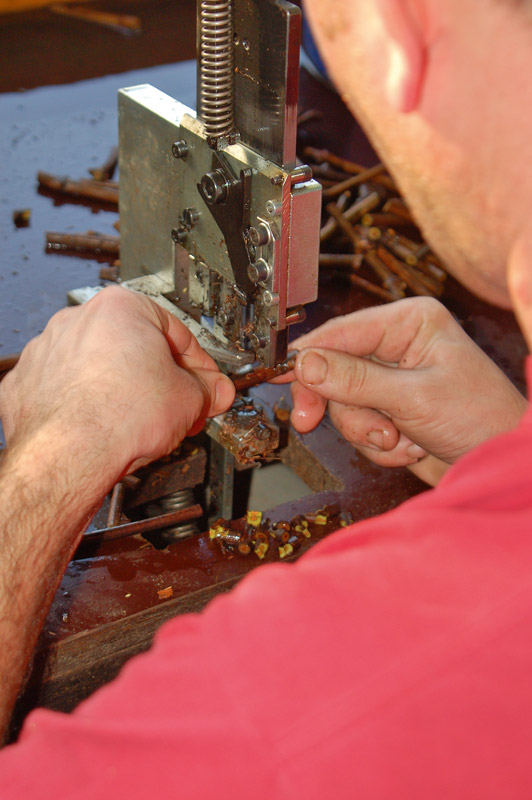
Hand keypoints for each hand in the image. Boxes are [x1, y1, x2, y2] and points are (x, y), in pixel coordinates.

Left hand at [0, 286, 234, 479]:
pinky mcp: (28, 383)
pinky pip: (68, 390)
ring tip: (144, 422)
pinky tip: (105, 427)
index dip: (199, 366)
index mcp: (121, 308)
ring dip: (125, 391)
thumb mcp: (189, 400)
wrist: (69, 454)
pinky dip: (86, 405)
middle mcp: (79, 320)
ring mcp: (48, 350)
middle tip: (182, 407)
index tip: (206, 385)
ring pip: (100, 368)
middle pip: (136, 349)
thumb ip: (207, 390)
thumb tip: (216, 390)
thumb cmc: (118, 416)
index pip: (177, 334)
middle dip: (162, 381)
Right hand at [285, 297, 526, 484]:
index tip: (280, 378)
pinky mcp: (391, 410)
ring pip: (344, 405)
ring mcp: (393, 381)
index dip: (307, 358)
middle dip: (343, 406)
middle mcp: (398, 346)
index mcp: (409, 322)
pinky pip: (359, 427)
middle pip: (334, 371)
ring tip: (400, 439)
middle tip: (312, 422)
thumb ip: (354, 380)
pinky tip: (409, 446)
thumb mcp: (413, 397)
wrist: (502, 463)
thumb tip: (305, 364)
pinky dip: (378, 445)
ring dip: (367, 431)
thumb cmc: (481, 418)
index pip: (341, 333)